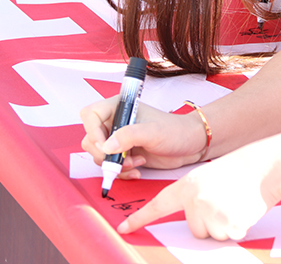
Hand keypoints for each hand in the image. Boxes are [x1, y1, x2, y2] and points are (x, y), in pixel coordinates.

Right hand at [80, 97, 208, 178]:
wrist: (189, 145)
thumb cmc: (175, 131)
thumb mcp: (153, 132)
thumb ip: (129, 136)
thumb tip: (106, 146)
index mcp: (119, 107)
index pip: (90, 115)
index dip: (93, 131)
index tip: (106, 146)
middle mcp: (115, 122)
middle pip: (91, 139)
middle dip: (105, 154)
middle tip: (121, 160)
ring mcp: (118, 139)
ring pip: (99, 155)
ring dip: (115, 165)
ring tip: (136, 163)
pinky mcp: (123, 154)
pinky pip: (110, 166)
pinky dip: (121, 172)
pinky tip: (137, 169)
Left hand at [118, 137, 280, 239]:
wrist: (268, 165)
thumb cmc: (242, 169)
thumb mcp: (209, 176)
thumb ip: (195, 195)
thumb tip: (194, 218)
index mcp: (188, 185)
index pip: (159, 205)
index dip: (140, 217)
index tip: (124, 227)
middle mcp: (195, 200)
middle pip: (195, 228)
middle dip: (211, 220)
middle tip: (226, 199)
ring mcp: (211, 214)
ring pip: (213, 234)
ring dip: (225, 224)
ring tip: (236, 201)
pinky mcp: (228, 226)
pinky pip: (229, 236)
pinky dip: (238, 227)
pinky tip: (245, 209)